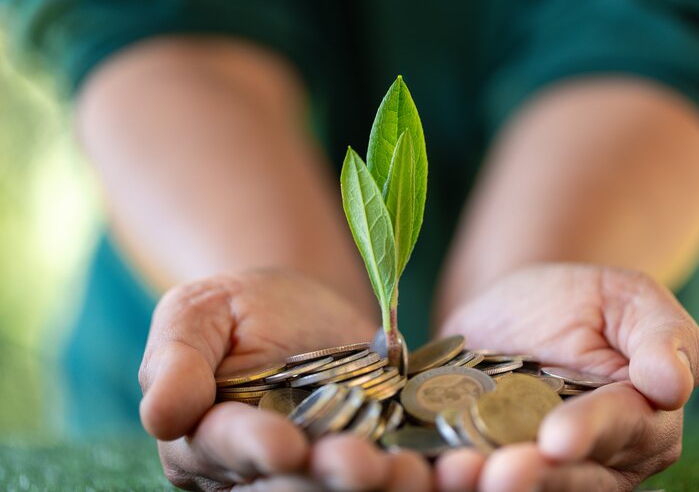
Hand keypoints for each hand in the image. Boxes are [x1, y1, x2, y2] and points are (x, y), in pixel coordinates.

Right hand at [139, 269, 431, 490]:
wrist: (301, 309)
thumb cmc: (239, 308)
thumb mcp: (198, 313)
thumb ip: (176, 359)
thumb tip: (161, 414)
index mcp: (211, 442)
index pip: (227, 450)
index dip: (252, 450)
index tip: (281, 446)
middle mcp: (265, 472)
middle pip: (292, 486)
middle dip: (327, 480)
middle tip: (364, 467)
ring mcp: (322, 470)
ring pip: (345, 490)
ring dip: (380, 486)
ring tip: (413, 474)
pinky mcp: (375, 457)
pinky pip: (395, 470)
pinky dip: (424, 473)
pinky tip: (455, 467)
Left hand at [434, 264, 698, 491]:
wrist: (517, 307)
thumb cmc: (583, 301)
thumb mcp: (627, 299)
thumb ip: (662, 336)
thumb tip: (672, 384)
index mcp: (638, 424)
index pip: (618, 432)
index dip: (589, 435)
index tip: (557, 439)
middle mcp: (590, 462)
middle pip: (566, 480)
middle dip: (532, 479)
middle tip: (496, 473)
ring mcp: (534, 467)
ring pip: (517, 487)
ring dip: (482, 486)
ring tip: (453, 472)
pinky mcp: (482, 461)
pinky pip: (469, 474)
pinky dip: (440, 474)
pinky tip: (419, 466)